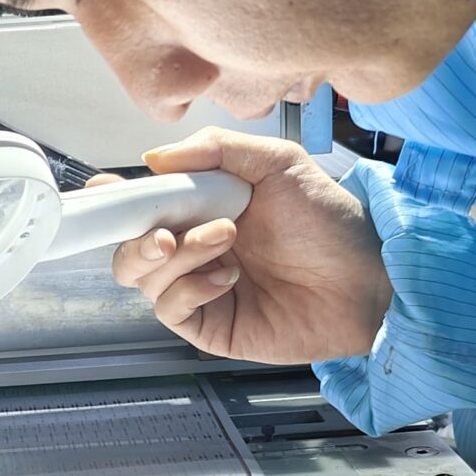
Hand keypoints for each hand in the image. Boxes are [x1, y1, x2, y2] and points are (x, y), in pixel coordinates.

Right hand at [102, 129, 390, 362]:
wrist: (368, 277)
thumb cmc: (331, 222)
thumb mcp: (277, 164)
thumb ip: (216, 149)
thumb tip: (154, 158)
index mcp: (201, 208)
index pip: (141, 206)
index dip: (116, 200)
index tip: (107, 191)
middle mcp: (193, 249)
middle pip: (128, 248)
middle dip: (136, 237)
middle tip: (166, 231)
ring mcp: (200, 289)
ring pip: (144, 278)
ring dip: (177, 255)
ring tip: (225, 239)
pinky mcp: (212, 325)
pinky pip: (172, 310)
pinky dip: (190, 288)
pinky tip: (227, 275)